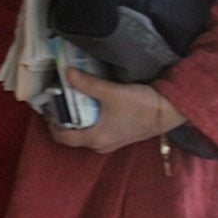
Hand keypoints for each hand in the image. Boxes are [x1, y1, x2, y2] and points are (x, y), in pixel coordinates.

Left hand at [45, 69, 187, 154]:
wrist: (170, 111)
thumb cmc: (140, 105)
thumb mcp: (110, 92)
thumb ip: (87, 83)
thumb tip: (65, 72)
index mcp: (95, 139)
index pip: (63, 137)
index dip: (51, 123)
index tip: (47, 107)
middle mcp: (101, 144)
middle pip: (72, 135)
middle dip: (63, 119)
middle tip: (58, 100)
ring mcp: (111, 141)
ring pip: (85, 132)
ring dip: (77, 119)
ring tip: (71, 100)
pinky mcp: (119, 135)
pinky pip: (96, 130)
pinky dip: (89, 119)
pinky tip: (90, 104)